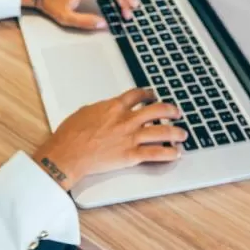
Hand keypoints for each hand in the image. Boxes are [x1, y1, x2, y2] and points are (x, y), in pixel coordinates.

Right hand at [31, 88, 185, 190]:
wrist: (67, 154)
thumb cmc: (70, 134)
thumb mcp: (85, 112)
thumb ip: (102, 109)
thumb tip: (107, 109)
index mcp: (113, 106)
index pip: (137, 95)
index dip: (148, 93)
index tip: (153, 95)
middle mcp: (126, 119)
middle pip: (157, 110)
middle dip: (170, 110)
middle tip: (176, 112)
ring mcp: (130, 137)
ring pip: (162, 131)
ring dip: (176, 132)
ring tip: (182, 134)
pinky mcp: (131, 155)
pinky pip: (156, 153)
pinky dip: (169, 153)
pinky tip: (176, 153)